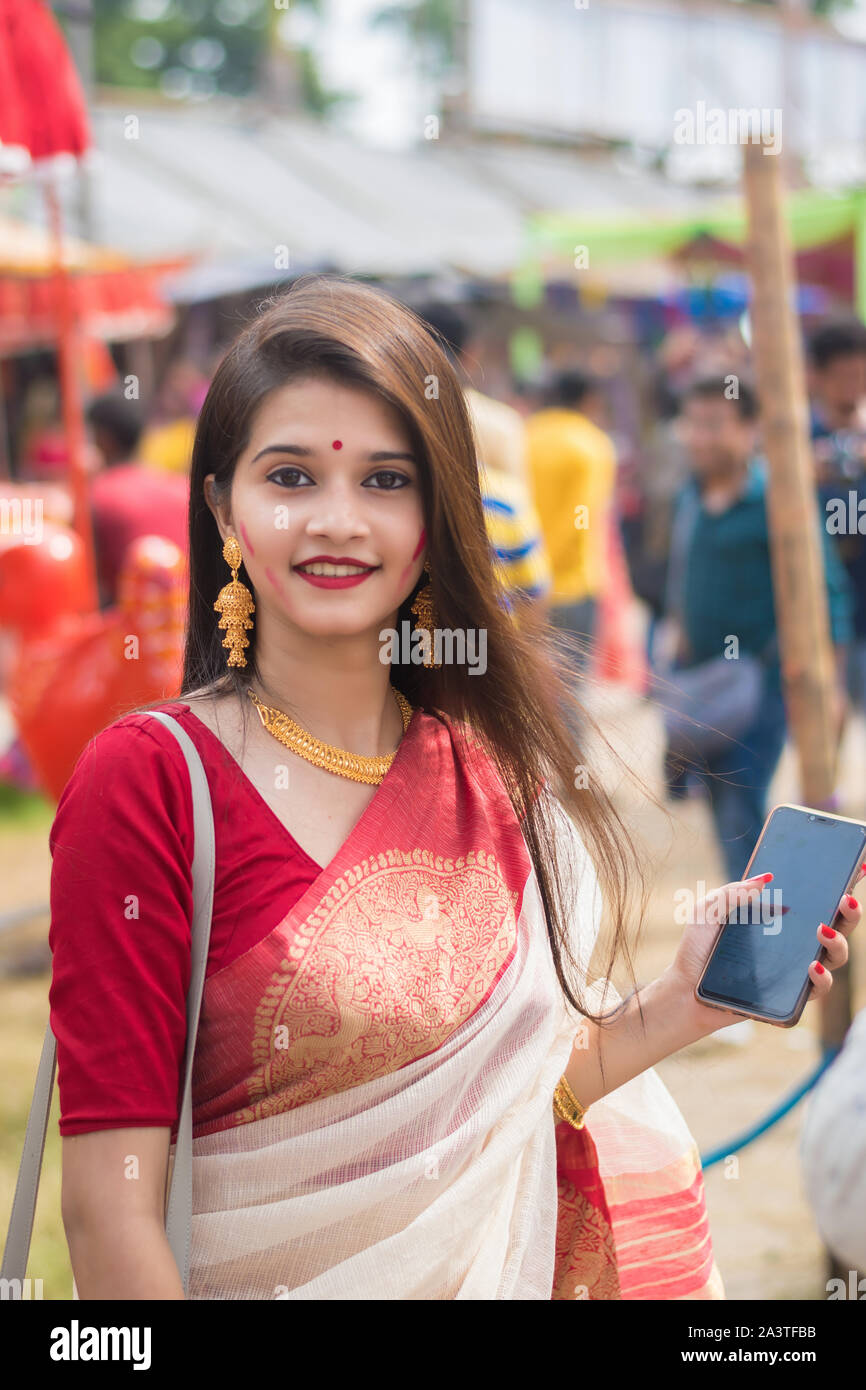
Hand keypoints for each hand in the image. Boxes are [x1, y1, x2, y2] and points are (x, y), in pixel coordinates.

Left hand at [662, 868, 862, 1040]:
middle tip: (844, 898)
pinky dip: (822, 977)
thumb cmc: (698, 949)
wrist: (686, 989)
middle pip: (837, 925)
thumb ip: (735, 892)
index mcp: (779, 918)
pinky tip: (812, 966)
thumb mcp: (709, 910)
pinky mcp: (791, 995)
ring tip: (823, 929)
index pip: (816, 899)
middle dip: (850, 911)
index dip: (839, 884)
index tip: (856, 866)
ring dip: (839, 942)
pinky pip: (818, 988)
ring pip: (836, 956)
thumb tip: (766, 879)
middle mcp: (794, 942)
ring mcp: (795, 968)